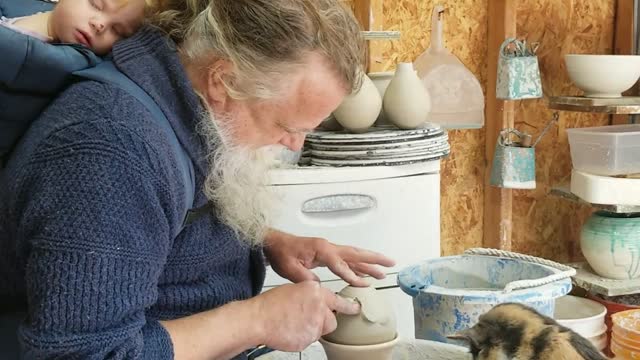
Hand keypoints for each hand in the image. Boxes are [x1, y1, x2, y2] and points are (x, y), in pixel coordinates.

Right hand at [249, 281, 359, 351]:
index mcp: (316, 291)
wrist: (258, 318)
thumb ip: (310, 296)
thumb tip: (315, 303)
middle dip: (322, 323)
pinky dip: (301, 338)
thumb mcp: (294, 290)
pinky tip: (289, 331)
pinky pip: (309, 341)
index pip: (339, 300)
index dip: (349, 306)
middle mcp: (320, 306)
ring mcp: (316, 323)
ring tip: (293, 324)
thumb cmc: (271, 304)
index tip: (356, 308)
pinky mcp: (309, 338)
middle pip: (332, 320)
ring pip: (320, 332)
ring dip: (311, 330)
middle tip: (308, 321)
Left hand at [264, 229, 394, 286]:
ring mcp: (329, 250)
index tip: (363, 285)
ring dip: (369, 263)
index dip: (352, 275)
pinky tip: (364, 275)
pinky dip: (356, 267)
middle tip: (390, 263)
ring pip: (353, 256)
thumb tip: (319, 286)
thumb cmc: (282, 253)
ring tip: (383, 271)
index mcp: (321, 249)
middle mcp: (328, 247)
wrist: (275, 244)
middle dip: (374, 259)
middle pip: (355, 253)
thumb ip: (305, 277)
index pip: (340, 264)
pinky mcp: (327, 254)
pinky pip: (346, 260)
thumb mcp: (290, 268)